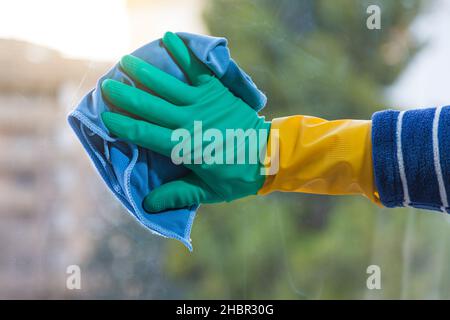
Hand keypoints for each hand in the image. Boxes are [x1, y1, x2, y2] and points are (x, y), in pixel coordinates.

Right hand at [101, 32, 270, 212]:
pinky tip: (169, 38)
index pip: (145, 134)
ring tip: (126, 61)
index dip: (123, 125)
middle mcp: (189, 122)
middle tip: (107, 85)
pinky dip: (184, 54)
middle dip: (127, 96)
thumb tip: (148, 204)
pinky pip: (197, 70)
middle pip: (151, 107)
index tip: (104, 116)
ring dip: (146, 73)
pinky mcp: (216, 91)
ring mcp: (203, 104)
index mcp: (184, 147)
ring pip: (168, 86)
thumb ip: (178, 195)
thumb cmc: (236, 176)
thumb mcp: (207, 191)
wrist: (268, 156)